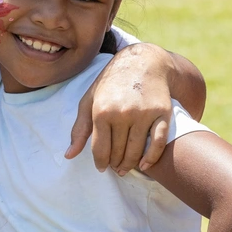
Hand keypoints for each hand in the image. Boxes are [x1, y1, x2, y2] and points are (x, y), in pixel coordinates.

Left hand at [67, 42, 172, 173]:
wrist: (143, 62)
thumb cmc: (111, 83)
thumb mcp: (90, 100)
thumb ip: (79, 129)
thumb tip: (69, 155)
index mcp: (102, 111)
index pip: (100, 149)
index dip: (100, 162)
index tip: (102, 167)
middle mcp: (123, 113)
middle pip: (118, 152)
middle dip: (115, 164)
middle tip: (115, 168)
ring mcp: (144, 114)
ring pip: (136, 151)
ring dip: (129, 165)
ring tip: (125, 168)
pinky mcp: (162, 113)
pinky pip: (158, 143)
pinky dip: (151, 158)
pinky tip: (144, 165)